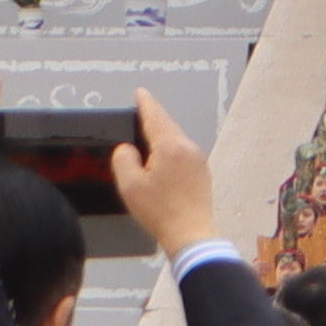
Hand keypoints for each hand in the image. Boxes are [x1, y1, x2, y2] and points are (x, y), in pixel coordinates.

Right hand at [107, 93, 218, 254]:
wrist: (190, 232)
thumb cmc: (159, 211)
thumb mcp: (130, 186)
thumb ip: (124, 161)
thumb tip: (127, 149)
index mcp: (171, 146)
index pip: (155, 118)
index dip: (146, 104)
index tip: (140, 92)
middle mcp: (188, 147)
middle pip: (168, 126)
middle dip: (154, 116)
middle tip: (141, 107)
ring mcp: (198, 159)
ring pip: (176, 138)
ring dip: (162, 133)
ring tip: (147, 130)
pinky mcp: (202, 171)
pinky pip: (182, 151)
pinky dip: (169, 146)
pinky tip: (161, 154)